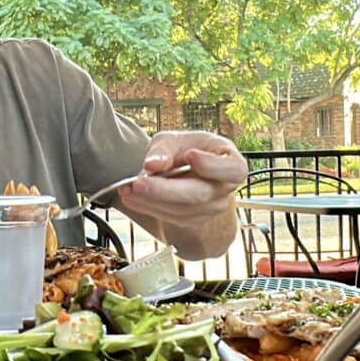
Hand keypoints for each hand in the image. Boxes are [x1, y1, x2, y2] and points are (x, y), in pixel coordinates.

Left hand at [117, 131, 247, 227]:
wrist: (187, 170)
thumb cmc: (188, 149)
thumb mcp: (175, 139)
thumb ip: (163, 149)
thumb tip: (153, 165)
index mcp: (232, 163)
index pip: (232, 169)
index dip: (212, 165)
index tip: (190, 155)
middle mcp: (225, 189)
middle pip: (200, 194)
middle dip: (166, 190)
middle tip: (139, 183)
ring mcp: (211, 208)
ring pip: (182, 210)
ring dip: (151, 201)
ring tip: (127, 189)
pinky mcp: (194, 220)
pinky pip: (171, 218)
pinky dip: (149, 207)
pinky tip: (132, 198)